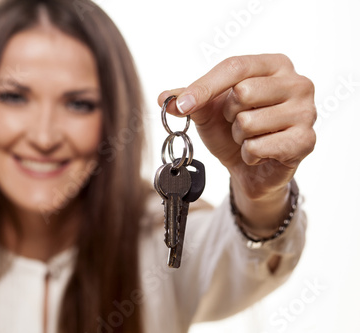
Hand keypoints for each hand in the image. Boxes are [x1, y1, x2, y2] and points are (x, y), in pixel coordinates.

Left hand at [158, 54, 315, 229]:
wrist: (250, 167)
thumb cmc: (233, 130)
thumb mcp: (208, 110)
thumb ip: (187, 99)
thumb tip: (164, 98)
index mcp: (274, 64)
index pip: (235, 67)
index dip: (205, 86)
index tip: (183, 105)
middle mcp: (298, 83)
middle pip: (243, 92)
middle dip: (229, 115)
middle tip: (238, 122)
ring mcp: (306, 112)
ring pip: (249, 122)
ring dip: (239, 137)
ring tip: (250, 138)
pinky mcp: (305, 141)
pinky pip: (258, 147)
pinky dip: (249, 154)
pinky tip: (260, 153)